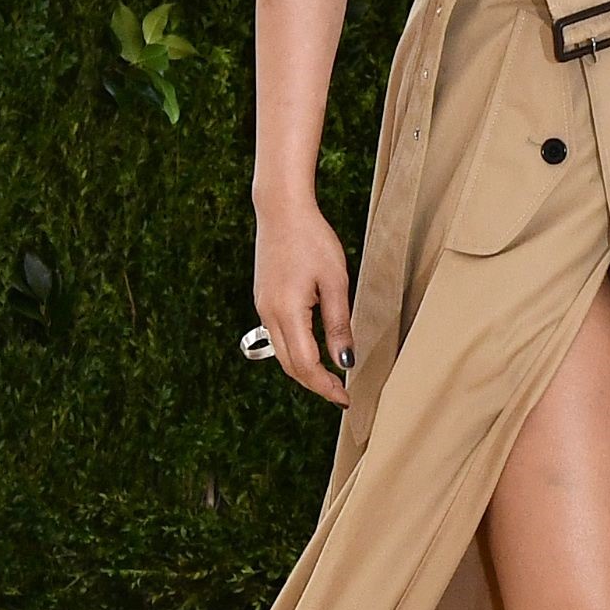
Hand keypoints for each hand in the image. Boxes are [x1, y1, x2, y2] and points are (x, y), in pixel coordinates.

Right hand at [254, 191, 355, 404]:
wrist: (282, 210)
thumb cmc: (312, 240)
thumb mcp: (335, 282)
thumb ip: (338, 325)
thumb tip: (344, 361)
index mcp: (287, 312)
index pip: (306, 365)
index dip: (326, 386)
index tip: (346, 398)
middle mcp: (269, 315)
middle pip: (290, 366)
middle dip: (315, 385)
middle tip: (341, 394)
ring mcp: (263, 308)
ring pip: (282, 354)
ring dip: (305, 371)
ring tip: (331, 379)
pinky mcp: (264, 300)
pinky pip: (278, 337)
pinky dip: (296, 353)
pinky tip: (314, 352)